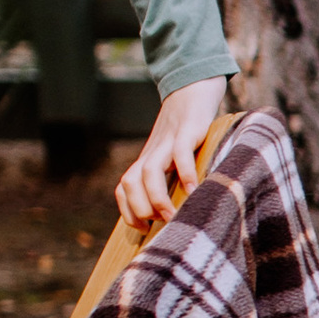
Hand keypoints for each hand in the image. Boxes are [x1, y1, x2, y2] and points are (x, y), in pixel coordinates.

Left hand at [114, 78, 229, 230]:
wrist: (193, 89)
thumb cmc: (186, 130)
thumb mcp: (172, 155)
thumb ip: (170, 178)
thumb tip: (175, 211)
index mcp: (146, 160)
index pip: (123, 188)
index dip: (128, 211)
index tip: (144, 228)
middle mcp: (152, 153)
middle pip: (130, 182)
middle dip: (140, 208)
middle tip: (161, 223)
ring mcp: (168, 142)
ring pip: (149, 171)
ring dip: (156, 197)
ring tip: (173, 215)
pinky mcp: (188, 131)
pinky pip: (180, 152)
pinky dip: (185, 171)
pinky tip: (194, 189)